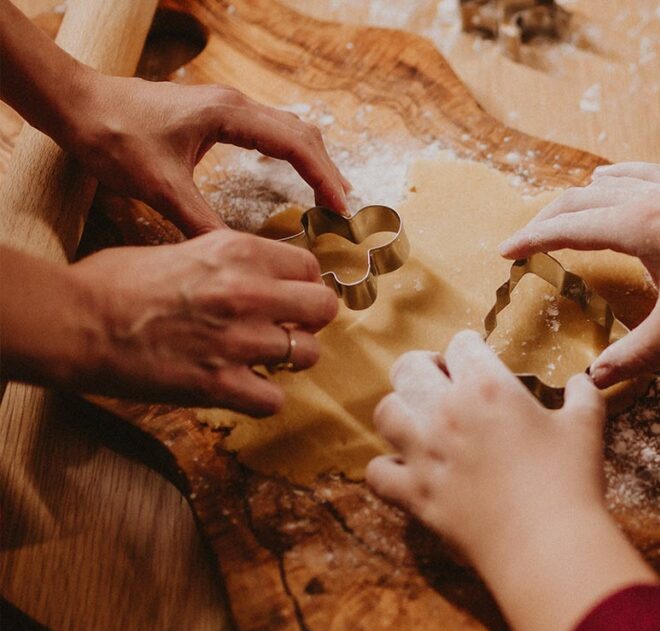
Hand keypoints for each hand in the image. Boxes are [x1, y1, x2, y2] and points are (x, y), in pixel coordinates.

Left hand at [62, 73, 350, 235]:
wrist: (75, 104)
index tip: (341, 207)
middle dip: (326, 170)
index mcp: (228, 115)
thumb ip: (201, 222)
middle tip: (343, 208)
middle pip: (300, 133)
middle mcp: (234, 105)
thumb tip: (237, 256)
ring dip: (310, 160)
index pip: (295, 144)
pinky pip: (267, 131)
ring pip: (286, 129)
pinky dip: (288, 154)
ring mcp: (225, 107)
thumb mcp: (159, 187)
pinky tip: (287, 174)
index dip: (323, 177)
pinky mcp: (214, 115)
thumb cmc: (113, 137)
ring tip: (328, 194)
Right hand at [68, 230, 337, 415]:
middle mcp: (249, 292)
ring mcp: (238, 341)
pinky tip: (243, 389)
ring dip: (290, 360)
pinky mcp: (220, 384)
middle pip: (324, 307)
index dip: (303, 284)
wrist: (76, 320)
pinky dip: (262, 398)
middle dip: (310, 320)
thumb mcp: (182, 249)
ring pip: (308, 354)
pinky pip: (273, 400)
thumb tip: (253, 274)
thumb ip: (227, 262)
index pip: (309, 267)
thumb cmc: (115, 282)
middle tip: (288, 328)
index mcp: (238, 252)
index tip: (290, 296)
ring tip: (263, 360)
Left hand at [367, 331, 655, 630]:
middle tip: (441, 382)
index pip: (462, 345)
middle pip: (409, 367)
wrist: (548, 544)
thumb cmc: (570, 481)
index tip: (475, 358)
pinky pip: (378, 472)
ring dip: (400, 410)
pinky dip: (387, 468)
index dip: (469, 348)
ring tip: (418, 419)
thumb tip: (582, 379)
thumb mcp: (586, 427)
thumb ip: (583, 394)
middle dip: (424, 367)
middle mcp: (446, 412)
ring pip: (385, 412)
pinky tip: (405, 468)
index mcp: (488, 387)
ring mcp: (424, 453)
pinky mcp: (414, 494)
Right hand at [500, 162, 659, 386]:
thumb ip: (637, 352)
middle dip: (543, 221)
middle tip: (522, 244)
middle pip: (575, 202)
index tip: (504, 252)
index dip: (531, 240)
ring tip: (555, 219)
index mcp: (634, 227)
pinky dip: (608, 180)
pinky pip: (633, 174)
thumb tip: (595, 379)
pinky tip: (606, 180)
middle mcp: (642, 199)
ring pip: (601, 186)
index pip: (566, 229)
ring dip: (571, 201)